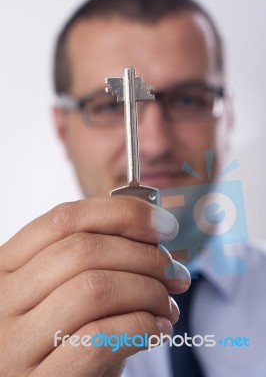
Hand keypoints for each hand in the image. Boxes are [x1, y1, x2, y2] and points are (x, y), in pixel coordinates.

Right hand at [0, 197, 189, 376]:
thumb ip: (96, 255)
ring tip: (167, 305)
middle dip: (144, 256)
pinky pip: (98, 340)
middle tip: (174, 273)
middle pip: (83, 250)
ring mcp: (13, 344)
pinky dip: (140, 327)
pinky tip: (157, 330)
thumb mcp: (66, 287)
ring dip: (147, 292)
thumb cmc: (63, 331)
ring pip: (94, 289)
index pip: (63, 219)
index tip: (163, 225)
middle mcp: (2, 299)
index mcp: (7, 265)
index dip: (121, 213)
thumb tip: (155, 226)